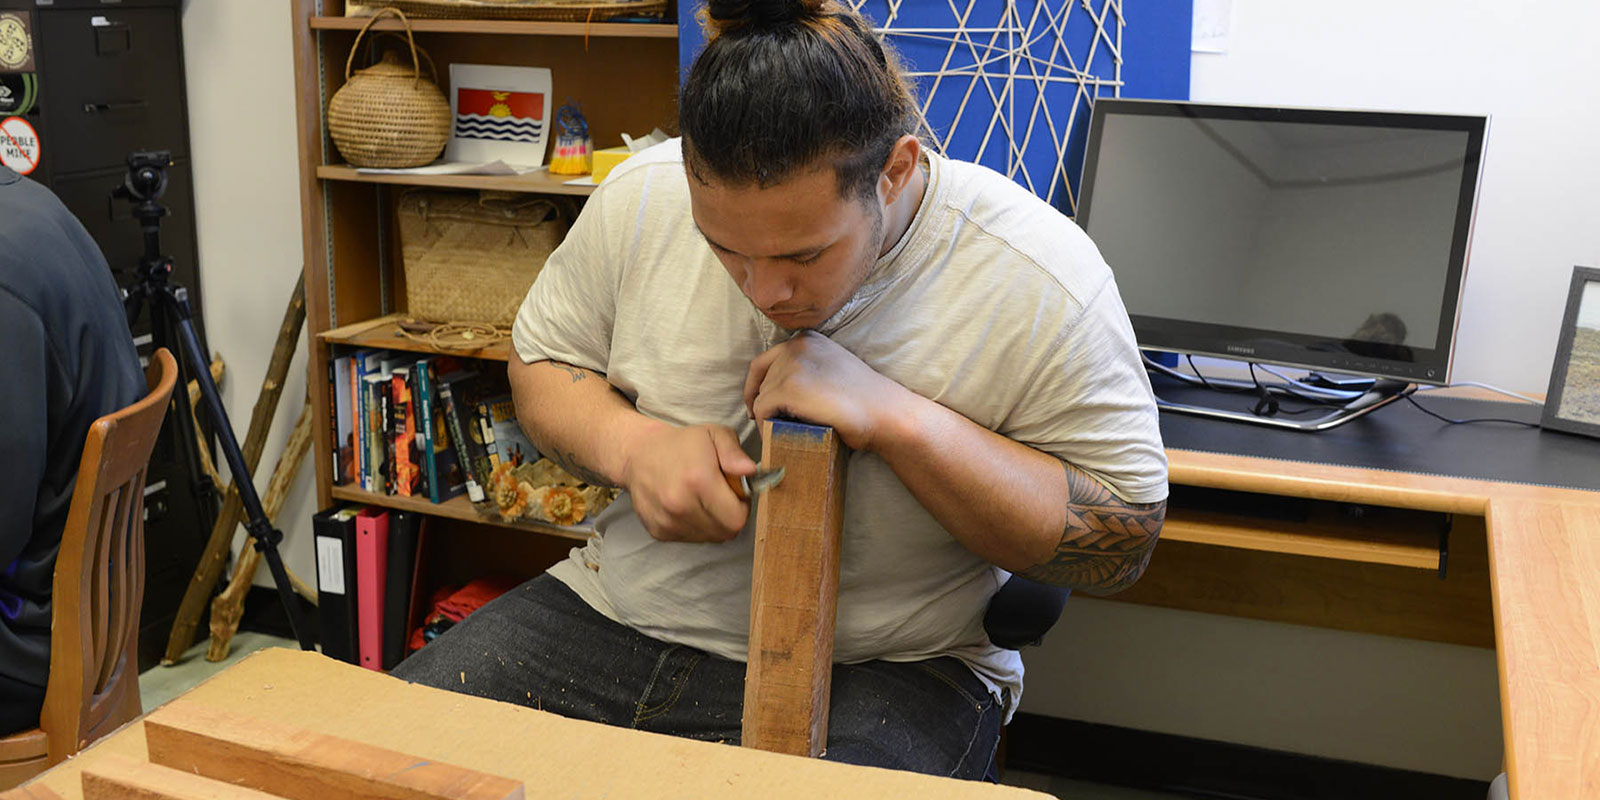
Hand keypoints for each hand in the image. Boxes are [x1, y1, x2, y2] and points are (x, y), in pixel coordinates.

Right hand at [620, 423, 756, 541]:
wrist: (639, 454)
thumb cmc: (681, 444)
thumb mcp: (714, 435)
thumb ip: (734, 453)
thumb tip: (749, 470)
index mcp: (698, 480)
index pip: (737, 518)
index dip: (742, 507)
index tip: (736, 494)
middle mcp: (680, 505)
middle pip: (725, 532)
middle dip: (730, 516)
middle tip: (721, 496)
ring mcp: (668, 521)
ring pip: (709, 537)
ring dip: (714, 522)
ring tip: (704, 499)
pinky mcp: (659, 531)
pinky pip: (691, 538)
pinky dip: (696, 526)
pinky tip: (689, 506)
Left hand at [743, 331, 915, 451]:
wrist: (885, 413)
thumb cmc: (863, 399)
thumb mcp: (831, 368)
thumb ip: (806, 367)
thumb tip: (775, 387)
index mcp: (807, 338)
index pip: (765, 360)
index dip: (756, 385)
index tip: (758, 404)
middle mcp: (797, 346)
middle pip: (761, 379)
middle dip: (763, 402)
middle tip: (768, 423)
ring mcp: (792, 366)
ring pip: (761, 396)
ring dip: (767, 416)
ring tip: (780, 431)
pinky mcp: (789, 389)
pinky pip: (762, 410)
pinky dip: (765, 425)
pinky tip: (777, 435)